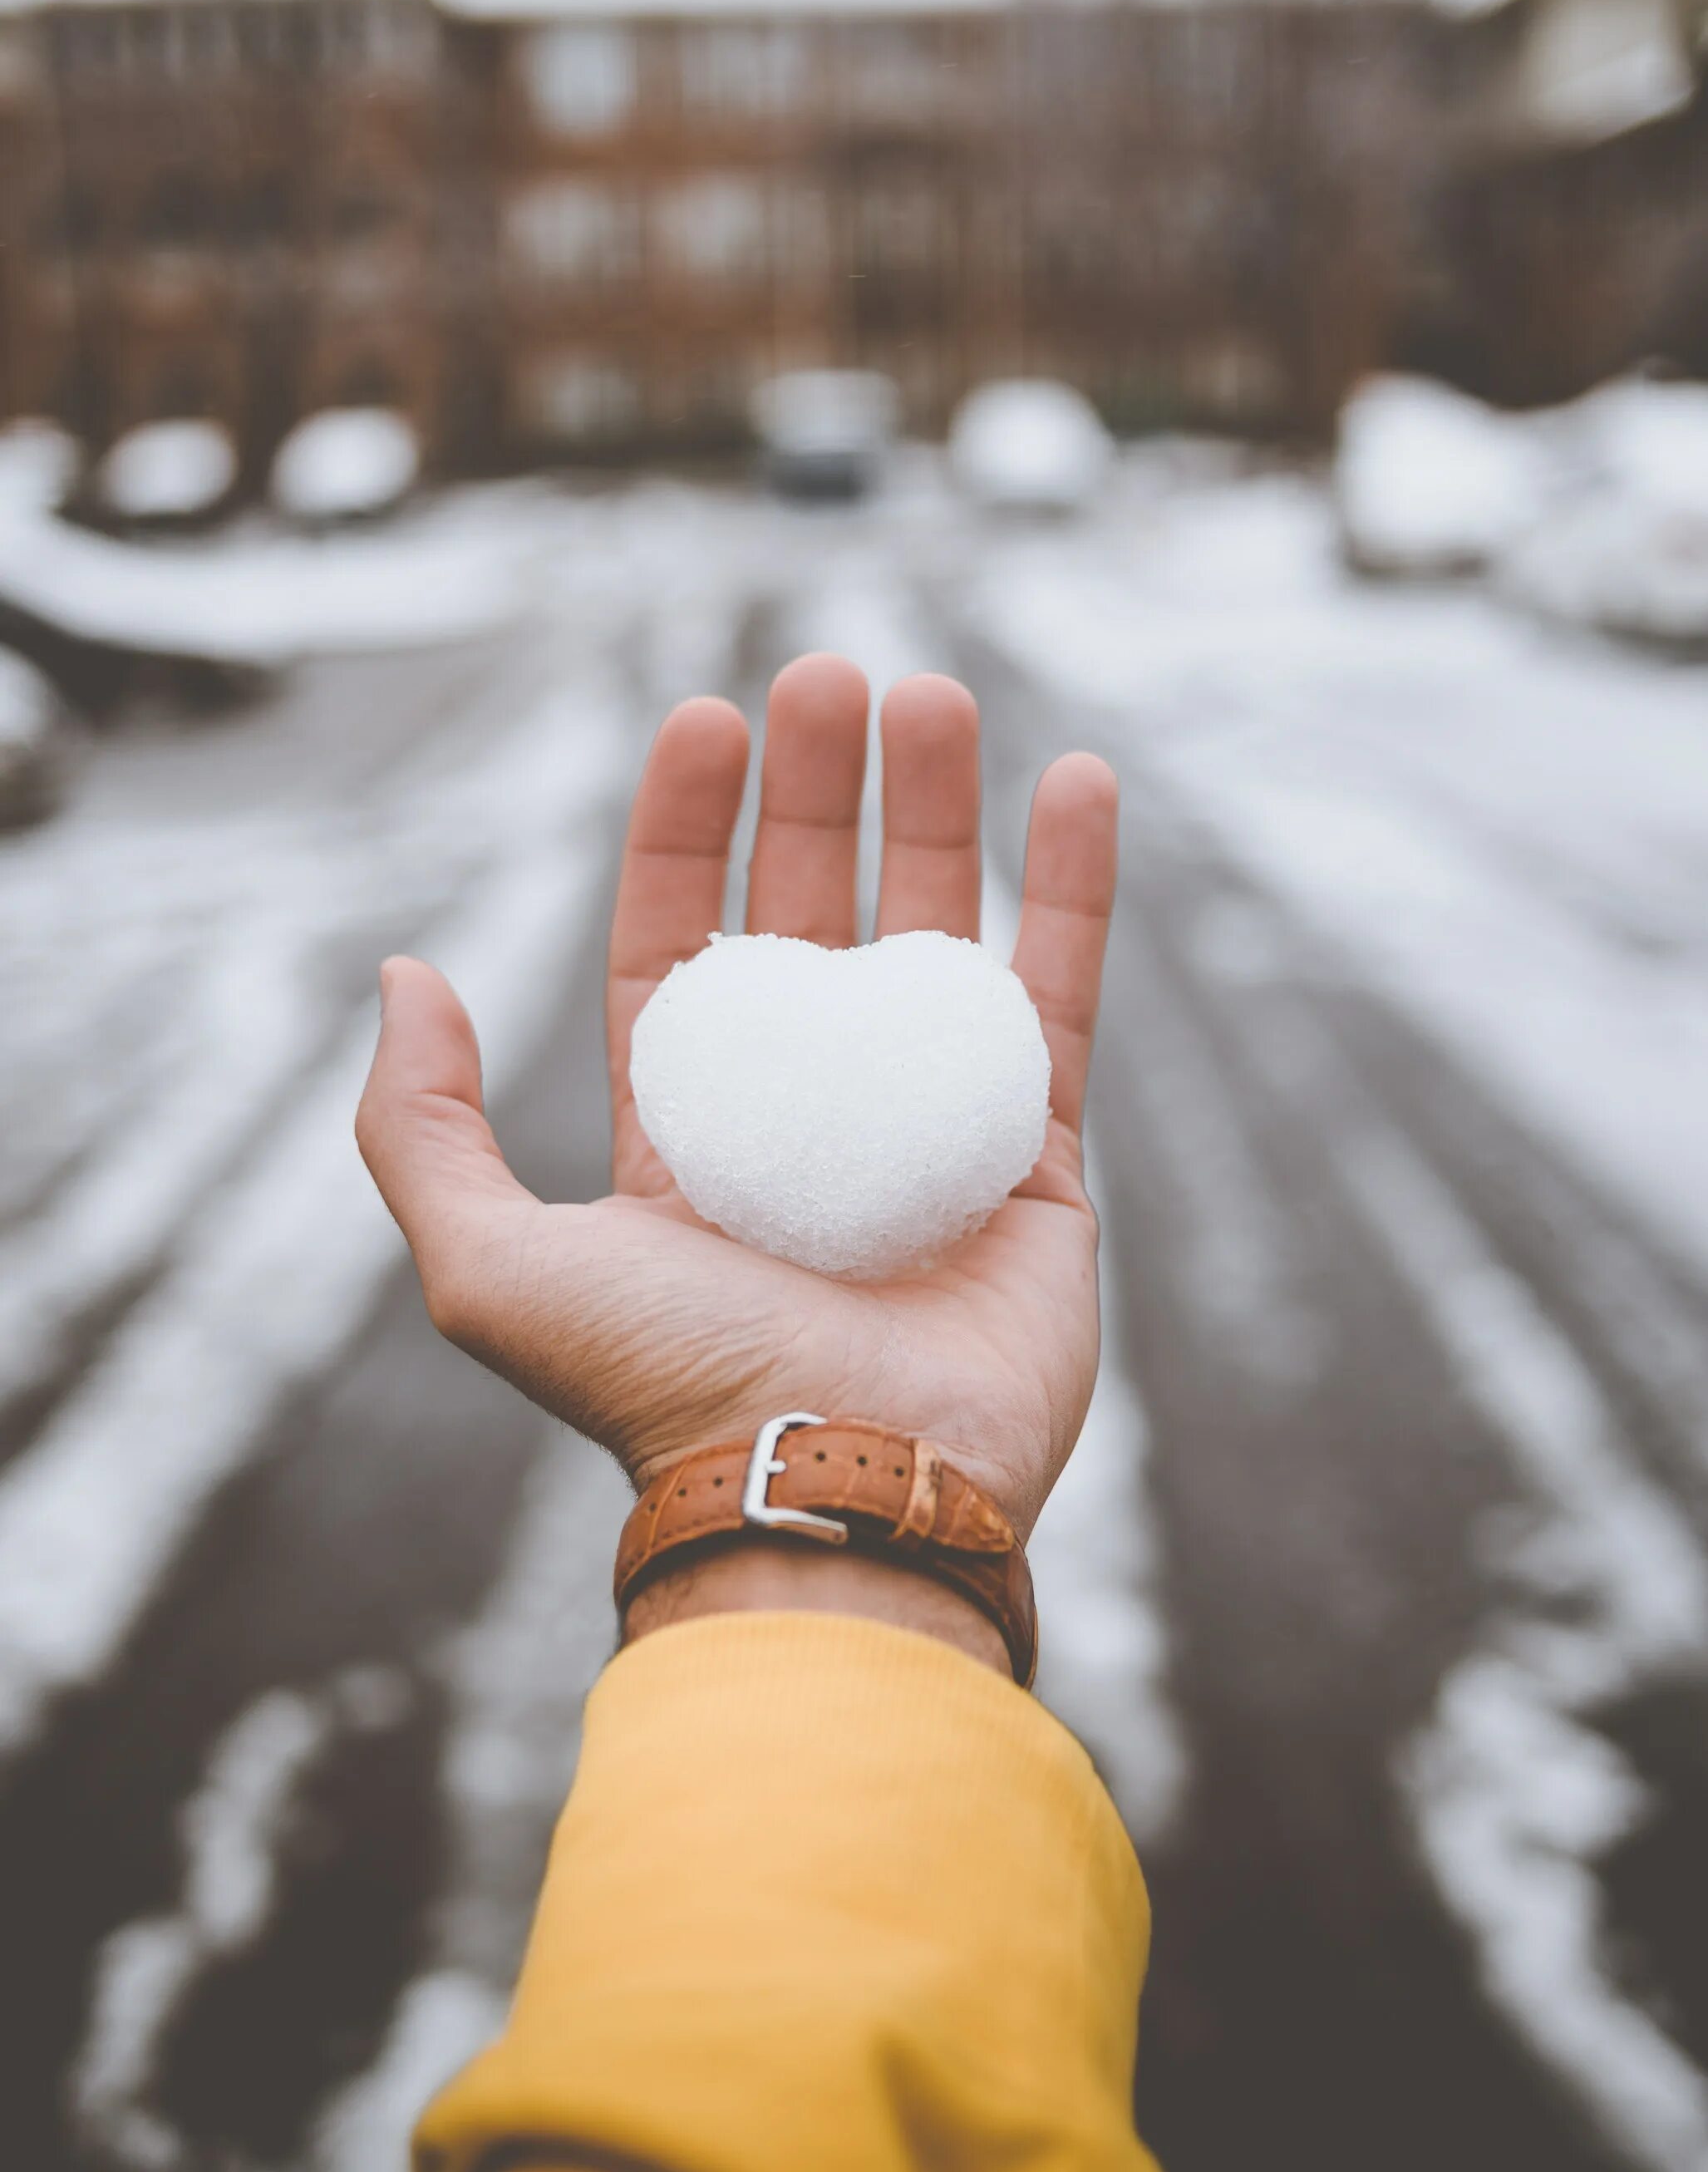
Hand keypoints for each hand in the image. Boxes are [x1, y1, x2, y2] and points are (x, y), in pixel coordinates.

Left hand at [357, 655, 1116, 1546]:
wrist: (836, 1495)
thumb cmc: (661, 1388)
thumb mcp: (486, 1267)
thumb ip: (422, 1127)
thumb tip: (405, 975)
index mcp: (683, 1140)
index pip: (683, 948)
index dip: (686, 832)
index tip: (705, 719)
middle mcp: (805, 1126)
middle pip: (813, 916)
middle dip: (817, 792)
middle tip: (829, 675)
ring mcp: (926, 1139)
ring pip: (937, 937)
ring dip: (937, 809)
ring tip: (928, 692)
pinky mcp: (1037, 1167)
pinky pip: (1062, 1001)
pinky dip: (1074, 889)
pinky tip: (1076, 776)